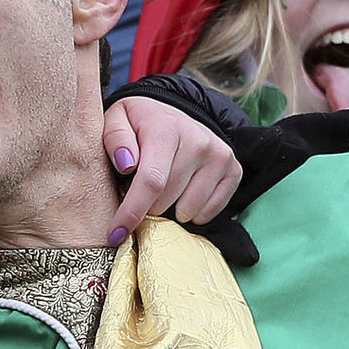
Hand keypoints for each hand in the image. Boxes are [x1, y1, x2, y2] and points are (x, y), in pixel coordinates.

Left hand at [102, 95, 245, 241]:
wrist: (170, 113)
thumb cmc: (137, 123)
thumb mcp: (115, 121)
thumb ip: (115, 138)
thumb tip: (126, 164)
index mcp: (166, 129)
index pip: (151, 181)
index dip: (131, 212)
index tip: (116, 235)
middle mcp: (198, 141)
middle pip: (165, 201)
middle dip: (146, 207)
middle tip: (139, 193)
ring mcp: (219, 155)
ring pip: (188, 210)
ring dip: (169, 210)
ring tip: (162, 189)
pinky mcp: (233, 169)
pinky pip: (210, 211)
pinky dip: (193, 212)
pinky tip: (182, 195)